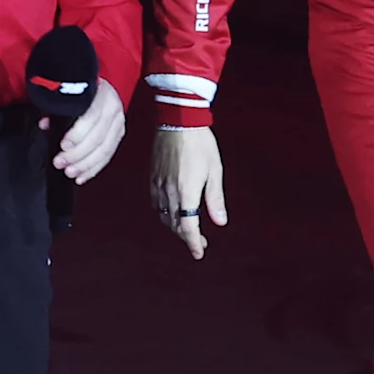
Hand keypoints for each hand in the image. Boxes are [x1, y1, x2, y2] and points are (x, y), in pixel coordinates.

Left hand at [52, 77, 124, 183]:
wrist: (98, 87)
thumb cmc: (82, 90)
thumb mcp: (69, 95)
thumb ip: (57, 110)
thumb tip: (45, 125)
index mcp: (101, 95)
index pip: (91, 118)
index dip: (77, 134)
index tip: (63, 145)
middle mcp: (113, 108)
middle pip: (98, 137)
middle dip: (78, 154)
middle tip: (62, 162)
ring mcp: (118, 122)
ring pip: (105, 149)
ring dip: (86, 165)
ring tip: (71, 172)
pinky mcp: (119, 134)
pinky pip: (108, 155)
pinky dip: (94, 168)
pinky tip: (83, 176)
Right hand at [149, 124, 226, 257]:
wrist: (178, 120)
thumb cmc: (200, 143)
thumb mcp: (215, 170)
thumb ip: (215, 198)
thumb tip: (220, 222)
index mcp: (186, 192)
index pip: (188, 227)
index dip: (193, 243)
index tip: (199, 253)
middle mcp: (169, 192)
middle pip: (174, 225)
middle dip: (186, 237)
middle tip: (199, 243)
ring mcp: (158, 185)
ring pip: (163, 216)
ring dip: (174, 227)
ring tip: (187, 230)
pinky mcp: (153, 177)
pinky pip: (155, 203)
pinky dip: (164, 214)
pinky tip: (171, 213)